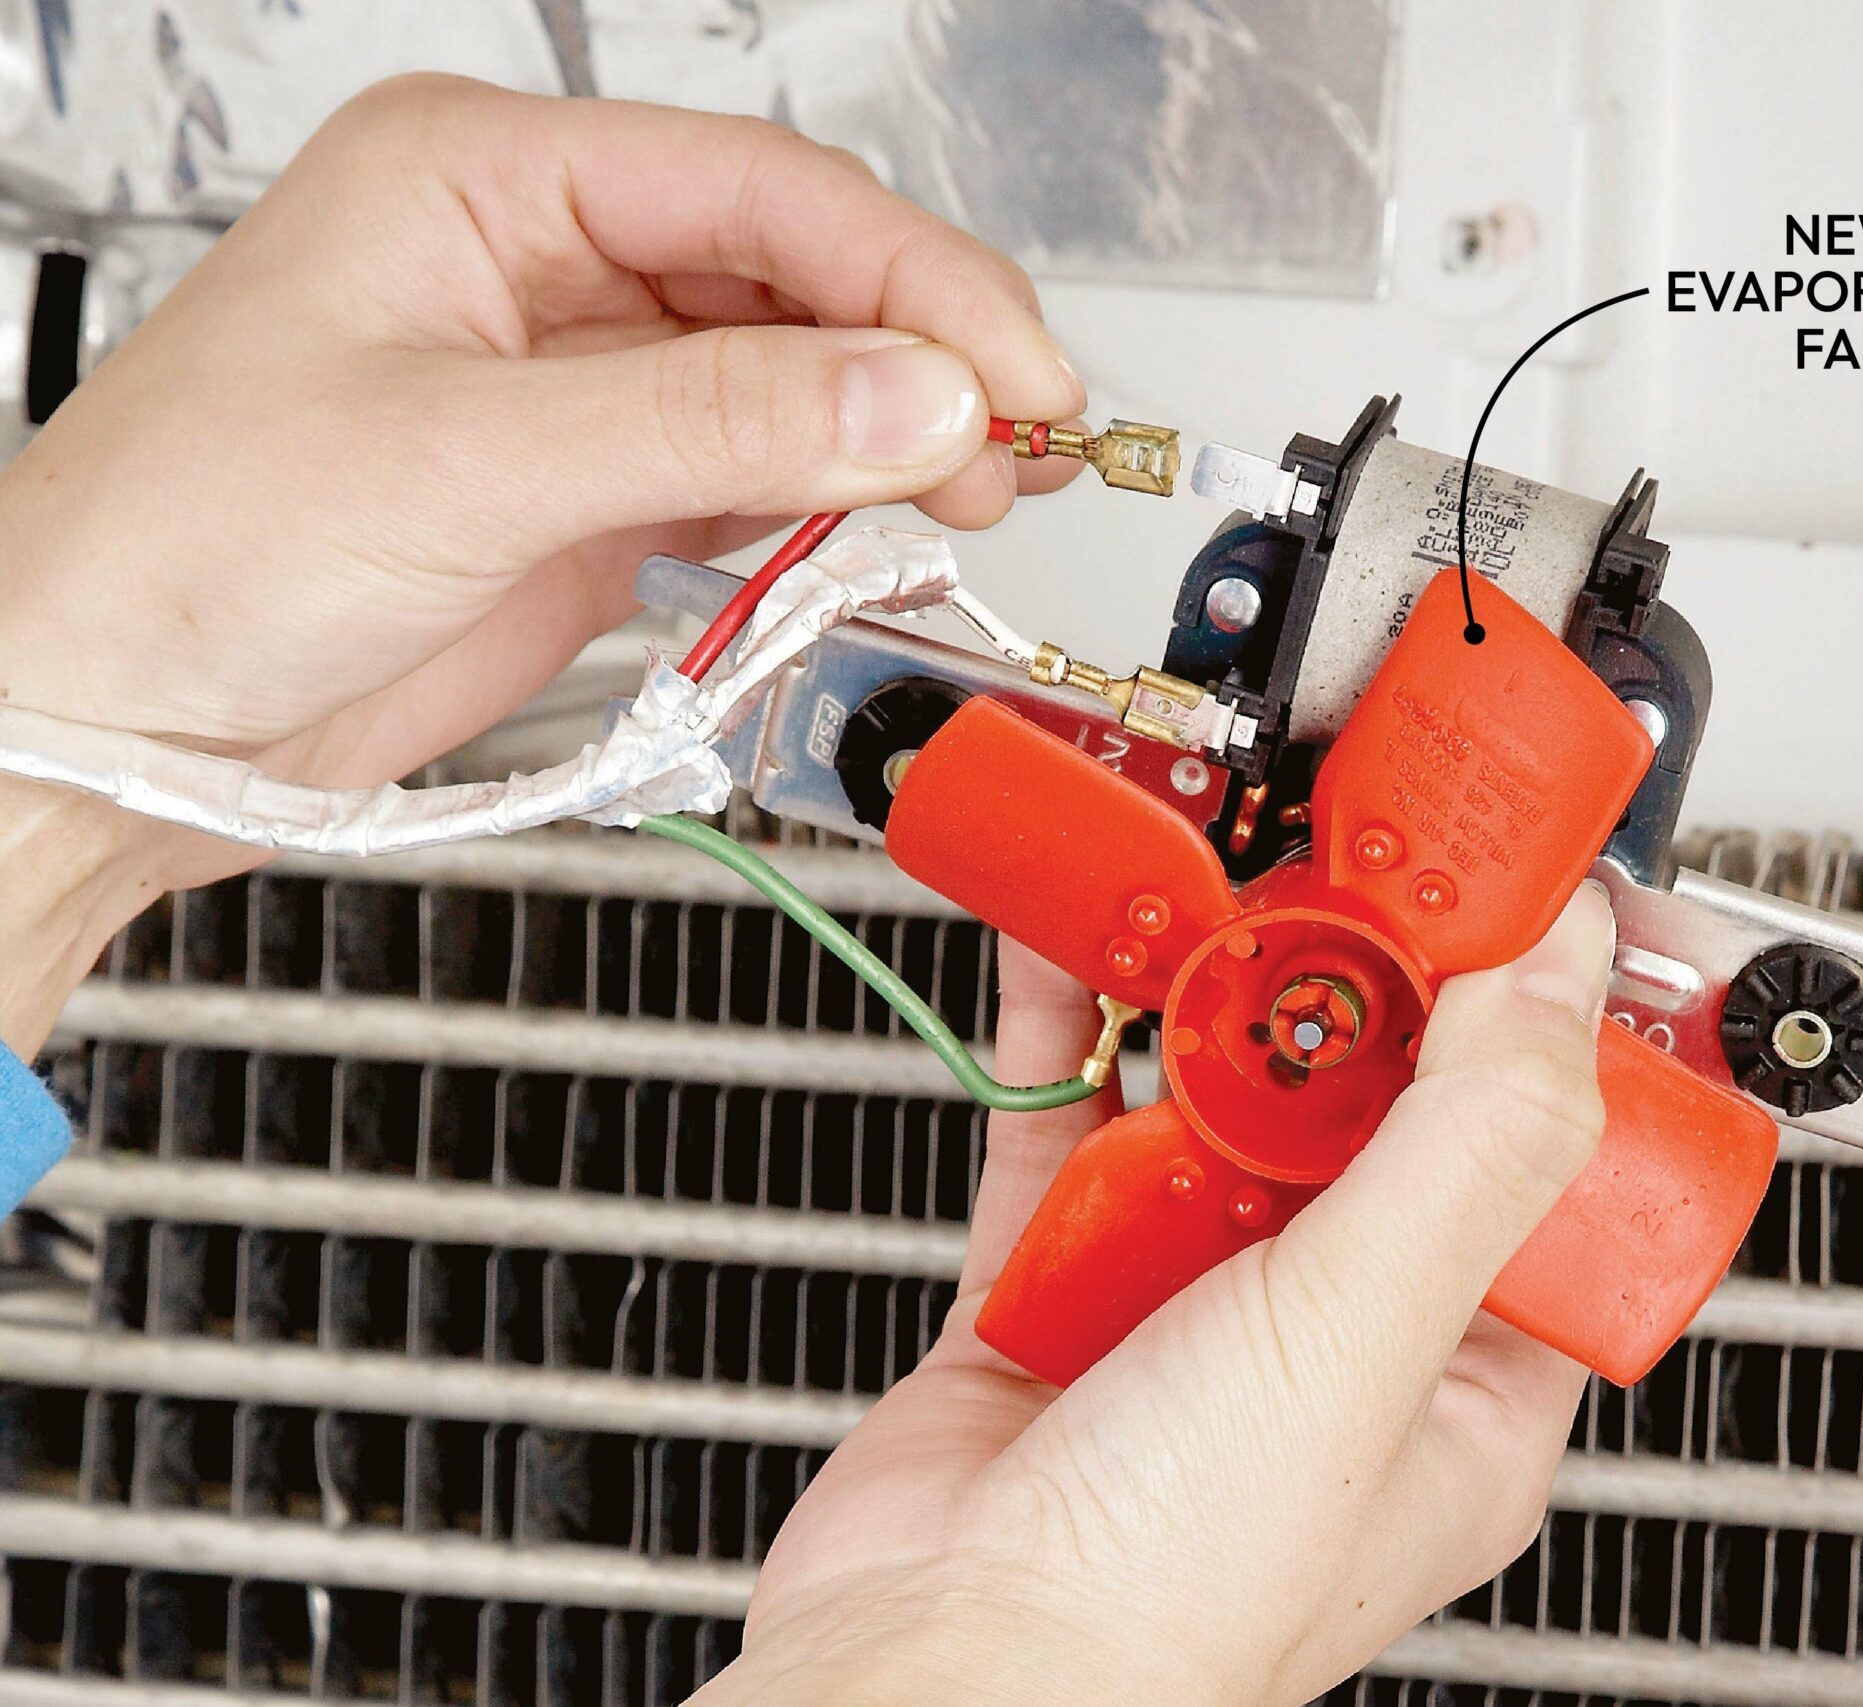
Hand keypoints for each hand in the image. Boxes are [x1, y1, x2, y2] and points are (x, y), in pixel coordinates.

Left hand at [0, 73, 1083, 1049]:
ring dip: (893, 433)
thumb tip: (919, 395)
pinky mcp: (592, 493)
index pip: (757, 191)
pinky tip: (885, 526)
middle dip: (919, 355)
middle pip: (794, 274)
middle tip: (1014, 442)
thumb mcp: (470, 460)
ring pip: (791, 376)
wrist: (106, 725)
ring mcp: (574, 383)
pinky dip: (831, 504)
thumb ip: (716, 422)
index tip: (1011, 373)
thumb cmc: (182, 546)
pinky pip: (754, 472)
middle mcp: (538, 263)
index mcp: (480, 179)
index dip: (908, 277)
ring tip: (977, 493)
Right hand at [711, 886, 1618, 1706]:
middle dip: (1353, 976)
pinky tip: (1084, 942)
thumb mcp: (1367, 1335)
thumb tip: (1566, 970)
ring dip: (1213, 985)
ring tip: (1211, 877)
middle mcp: (1341, 1340)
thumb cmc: (1162, 1602)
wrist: (929, 1680)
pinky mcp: (1064, 1284)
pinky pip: (1080, 1115)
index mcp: (1469, 1380)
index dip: (1546, 1024)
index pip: (1550, 1165)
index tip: (1520, 894)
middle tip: (1345, 856)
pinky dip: (1078, 1022)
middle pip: (1377, 1105)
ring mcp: (1197, 1306)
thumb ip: (1470, 1140)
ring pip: (1224, 1094)